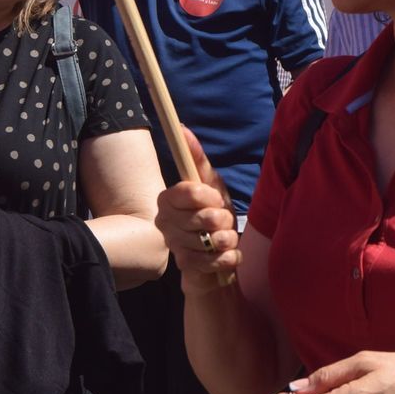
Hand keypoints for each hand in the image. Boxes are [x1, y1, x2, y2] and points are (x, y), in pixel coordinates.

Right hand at [156, 129, 241, 295]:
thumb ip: (196, 158)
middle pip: (206, 216)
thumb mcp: (210, 183)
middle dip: (225, 219)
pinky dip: (229, 257)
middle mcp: (164, 222)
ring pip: (213, 239)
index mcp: (167, 199)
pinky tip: (227, 254)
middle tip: (222, 222)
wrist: (215, 254)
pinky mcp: (185, 266)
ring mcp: (174, 245)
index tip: (216, 200)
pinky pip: (216, 260)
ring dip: (229, 239)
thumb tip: (181, 127)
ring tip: (224, 238)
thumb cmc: (212, 214)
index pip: (190, 191)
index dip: (210, 196)